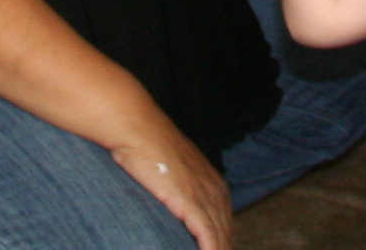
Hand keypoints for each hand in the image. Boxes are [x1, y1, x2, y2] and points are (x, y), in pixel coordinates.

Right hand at [107, 114, 229, 249]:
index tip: (217, 249)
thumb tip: (170, 195)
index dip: (222, 238)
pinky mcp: (191, 202)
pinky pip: (208, 235)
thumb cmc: (147, 144)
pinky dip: (211, 249)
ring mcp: (205, 194)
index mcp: (212, 180)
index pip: (225, 219)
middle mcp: (214, 188)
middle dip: (223, 246)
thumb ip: (178, 183)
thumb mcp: (171, 165)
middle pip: (226, 229)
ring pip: (221, 235)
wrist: (138, 128)